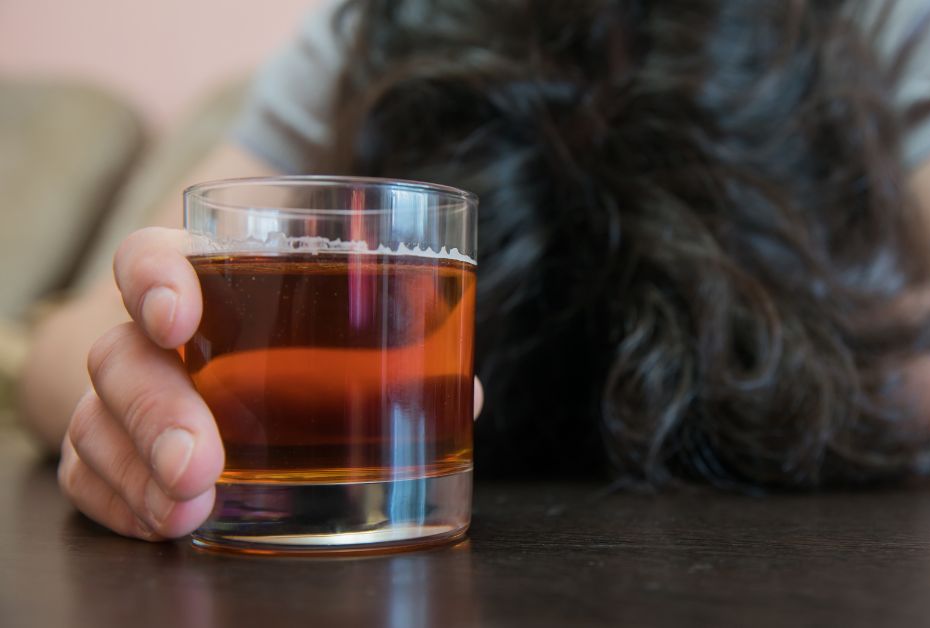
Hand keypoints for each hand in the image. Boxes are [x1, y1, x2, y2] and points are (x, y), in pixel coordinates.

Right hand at [58, 227, 484, 539]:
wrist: (254, 377)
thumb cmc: (314, 344)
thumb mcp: (363, 332)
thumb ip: (409, 347)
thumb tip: (462, 394)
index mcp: (209, 282)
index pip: (151, 258)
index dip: (154, 279)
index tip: (180, 317)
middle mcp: (155, 338)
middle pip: (120, 355)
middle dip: (155, 410)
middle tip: (201, 463)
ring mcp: (127, 396)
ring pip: (96, 421)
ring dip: (138, 470)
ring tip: (190, 511)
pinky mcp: (115, 450)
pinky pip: (88, 474)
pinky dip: (121, 502)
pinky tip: (166, 524)